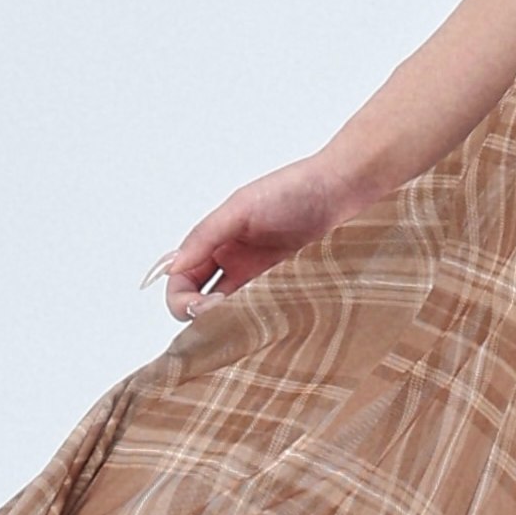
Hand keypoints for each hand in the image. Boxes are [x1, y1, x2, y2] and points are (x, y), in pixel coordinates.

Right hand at [148, 156, 355, 321]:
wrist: (342, 190)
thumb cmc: (293, 190)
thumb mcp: (241, 208)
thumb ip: (205, 236)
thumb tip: (172, 268)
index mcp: (214, 242)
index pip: (180, 281)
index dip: (182, 299)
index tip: (205, 305)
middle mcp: (231, 261)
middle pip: (199, 302)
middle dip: (200, 316)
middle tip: (222, 317)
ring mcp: (258, 277)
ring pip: (228, 312)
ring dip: (226, 322)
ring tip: (243, 323)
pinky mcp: (284, 287)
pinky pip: (261, 312)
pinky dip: (254, 322)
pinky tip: (263, 324)